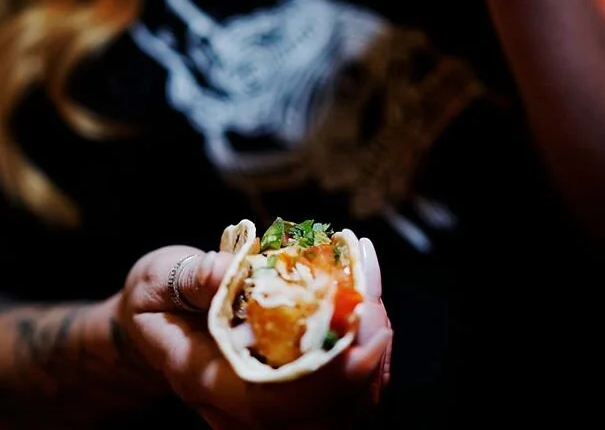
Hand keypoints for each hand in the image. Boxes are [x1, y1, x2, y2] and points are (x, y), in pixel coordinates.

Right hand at [117, 240, 391, 429]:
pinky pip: (336, 401)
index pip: (271, 400)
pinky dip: (362, 364)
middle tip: (374, 306)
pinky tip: (369, 319)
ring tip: (374, 305)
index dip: (325, 373)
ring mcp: (260, 410)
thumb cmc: (156, 298)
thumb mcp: (160, 277)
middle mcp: (235, 409)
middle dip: (359, 365)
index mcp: (205, 380)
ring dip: (368, 365)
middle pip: (314, 416)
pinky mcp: (282, 398)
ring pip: (333, 416)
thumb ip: (195, 278)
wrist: (151, 324)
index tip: (361, 326)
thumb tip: (231, 268)